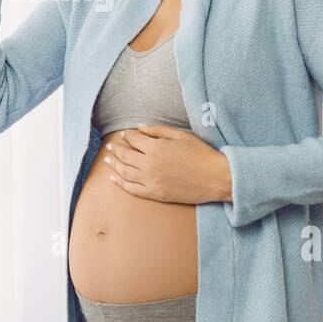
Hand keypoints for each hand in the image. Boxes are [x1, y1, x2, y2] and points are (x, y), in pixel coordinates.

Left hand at [102, 123, 232, 205]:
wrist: (215, 178)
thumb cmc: (201, 154)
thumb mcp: (181, 135)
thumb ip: (158, 130)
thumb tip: (139, 127)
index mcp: (155, 147)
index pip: (134, 139)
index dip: (127, 136)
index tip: (124, 134)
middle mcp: (149, 164)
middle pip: (125, 155)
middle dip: (116, 149)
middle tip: (110, 146)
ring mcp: (151, 181)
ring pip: (125, 172)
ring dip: (114, 165)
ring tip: (107, 160)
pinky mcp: (155, 194)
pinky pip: (133, 189)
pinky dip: (121, 183)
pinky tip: (114, 178)